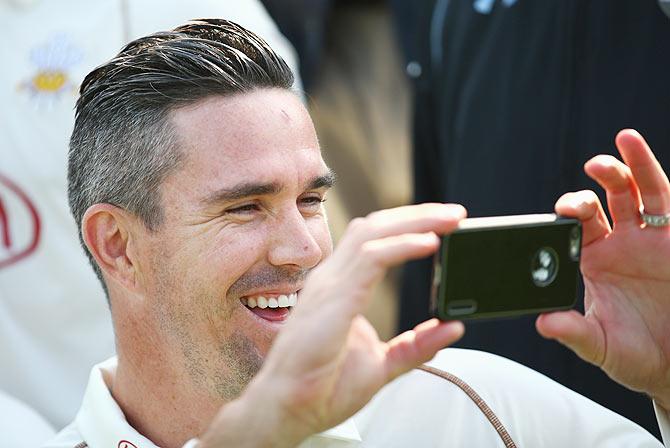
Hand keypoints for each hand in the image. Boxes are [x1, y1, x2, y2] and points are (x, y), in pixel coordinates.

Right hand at [201, 203, 465, 446]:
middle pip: (376, 227)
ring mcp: (330, 285)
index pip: (374, 240)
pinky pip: (371, 260)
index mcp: (340, 287)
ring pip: (373, 233)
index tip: (444, 224)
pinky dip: (402, 246)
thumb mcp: (383, 364)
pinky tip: (429, 244)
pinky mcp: (333, 299)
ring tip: (450, 220)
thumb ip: (416, 345)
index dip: (408, 226)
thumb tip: (452, 328)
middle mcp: (333, 278)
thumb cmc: (323, 387)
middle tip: (456, 214)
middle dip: (418, 215)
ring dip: (415, 222)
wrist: (288, 411)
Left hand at [537, 129, 669, 409]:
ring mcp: (650, 238)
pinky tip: (641, 155)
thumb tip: (543, 323)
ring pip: (639, 191)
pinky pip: (667, 201)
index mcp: (593, 260)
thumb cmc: (635, 355)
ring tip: (622, 140)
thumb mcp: (601, 346)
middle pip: (605, 200)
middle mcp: (620, 243)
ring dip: (629, 165)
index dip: (568, 212)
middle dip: (596, 183)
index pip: (575, 226)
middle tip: (591, 173)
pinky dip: (653, 175)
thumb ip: (574, 333)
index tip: (561, 213)